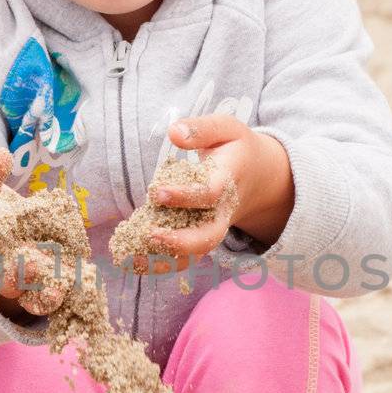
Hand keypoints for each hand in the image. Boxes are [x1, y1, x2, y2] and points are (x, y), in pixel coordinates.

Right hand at [0, 147, 69, 315]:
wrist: (17, 242)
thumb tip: (1, 154)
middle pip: (1, 275)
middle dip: (12, 273)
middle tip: (27, 263)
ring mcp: (20, 284)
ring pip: (24, 294)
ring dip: (38, 292)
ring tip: (54, 289)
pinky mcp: (41, 292)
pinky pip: (44, 301)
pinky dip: (52, 300)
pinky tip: (63, 292)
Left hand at [137, 115, 287, 274]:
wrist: (258, 175)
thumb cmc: (235, 148)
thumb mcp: (225, 129)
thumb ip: (201, 129)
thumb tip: (173, 132)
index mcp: (228, 180)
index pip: (208, 194)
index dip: (184, 196)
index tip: (156, 192)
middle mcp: (223, 210)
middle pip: (209, 236)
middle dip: (180, 241)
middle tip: (149, 235)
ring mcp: (214, 227)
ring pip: (197, 253)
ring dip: (166, 260)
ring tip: (132, 258)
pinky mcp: (204, 236)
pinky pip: (187, 257)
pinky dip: (162, 264)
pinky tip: (133, 262)